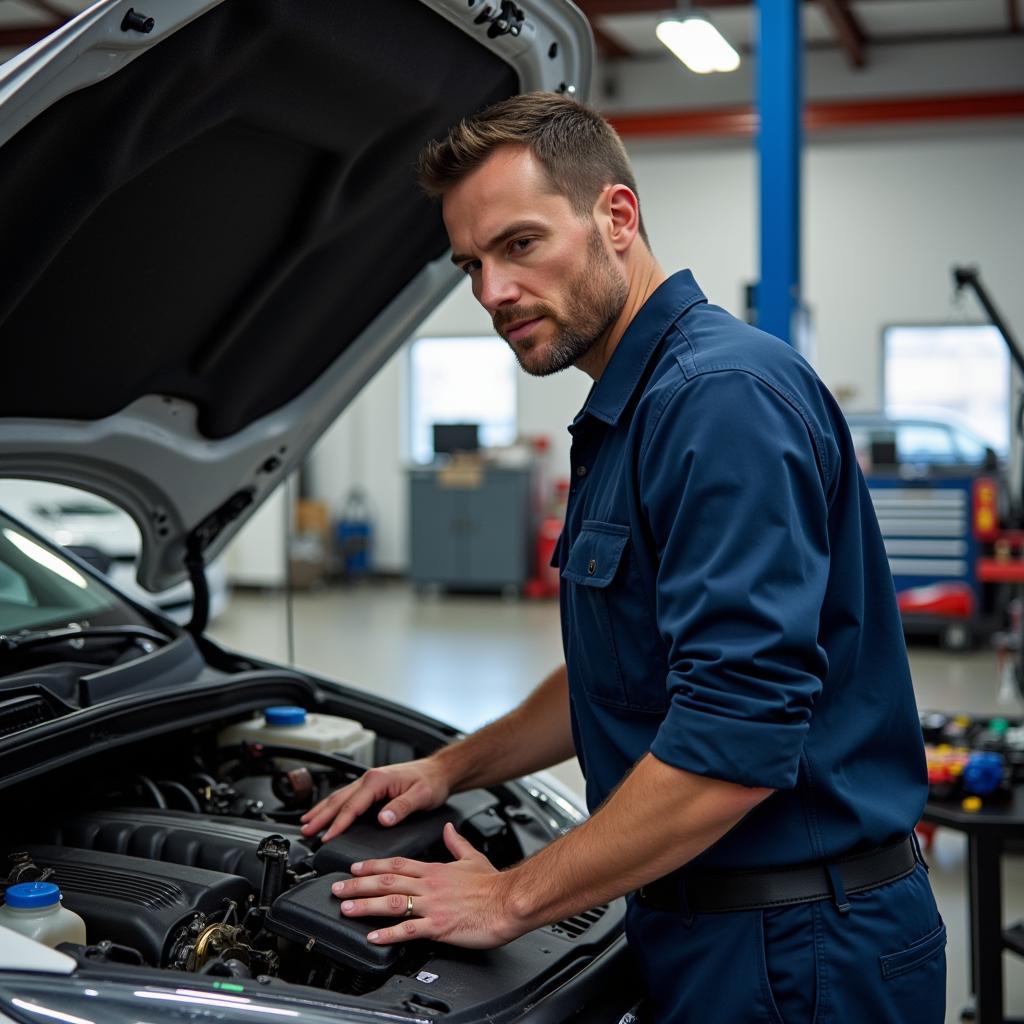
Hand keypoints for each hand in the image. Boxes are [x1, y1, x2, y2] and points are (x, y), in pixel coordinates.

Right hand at [300, 757, 450, 841]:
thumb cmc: (431, 782)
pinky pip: (347, 797)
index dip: (337, 823)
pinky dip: (333, 806)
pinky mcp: (372, 786)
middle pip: (339, 799)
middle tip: (305, 831)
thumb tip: (383, 819)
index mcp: (378, 780)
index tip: (325, 837)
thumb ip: (401, 808)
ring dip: (322, 810)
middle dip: (320, 816)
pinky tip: (326, 813)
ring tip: (306, 823)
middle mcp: (370, 779)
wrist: (439, 771)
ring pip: (339, 797)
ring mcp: (369, 781)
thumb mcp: (421, 796)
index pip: (352, 806)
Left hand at [331, 823, 522, 948]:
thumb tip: (448, 828)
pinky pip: (408, 930)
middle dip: (358, 885)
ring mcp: (432, 905)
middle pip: (386, 881)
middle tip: (336, 889)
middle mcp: (428, 885)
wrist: (509, 901)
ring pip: (391, 902)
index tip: (353, 868)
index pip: (396, 863)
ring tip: (345, 908)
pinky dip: (388, 934)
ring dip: (365, 905)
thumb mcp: (473, 857)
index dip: (372, 865)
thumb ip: (457, 843)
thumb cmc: (494, 884)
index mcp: (434, 869)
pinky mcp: (438, 926)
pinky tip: (373, 937)